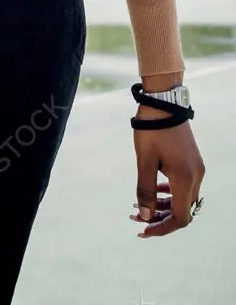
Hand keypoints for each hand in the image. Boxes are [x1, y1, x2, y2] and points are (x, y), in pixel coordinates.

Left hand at [130, 105, 204, 237]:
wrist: (164, 102)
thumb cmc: (151, 129)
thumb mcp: (144, 160)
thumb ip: (145, 189)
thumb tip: (144, 216)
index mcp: (184, 179)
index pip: (179, 218)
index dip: (162, 228)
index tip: (143, 230)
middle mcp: (196, 176)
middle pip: (182, 210)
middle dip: (159, 218)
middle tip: (136, 218)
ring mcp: (196, 168)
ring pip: (183, 198)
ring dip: (163, 205)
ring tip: (140, 205)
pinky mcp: (192, 161)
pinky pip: (184, 185)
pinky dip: (169, 192)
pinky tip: (154, 189)